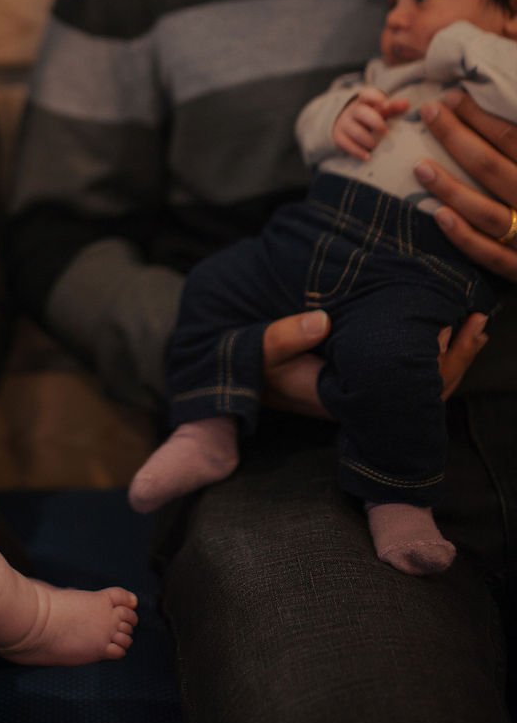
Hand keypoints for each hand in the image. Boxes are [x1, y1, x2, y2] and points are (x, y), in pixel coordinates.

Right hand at [259, 307, 484, 417]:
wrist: (247, 378)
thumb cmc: (257, 366)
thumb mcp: (263, 351)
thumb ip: (285, 337)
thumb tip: (321, 320)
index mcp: (349, 397)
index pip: (405, 389)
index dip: (433, 363)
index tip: (446, 328)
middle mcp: (367, 401)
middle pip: (427, 389)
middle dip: (456, 357)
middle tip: (476, 321)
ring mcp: (371, 395)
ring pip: (426, 385)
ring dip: (453, 355)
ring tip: (475, 322)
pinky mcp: (370, 383)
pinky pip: (414, 376)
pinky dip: (436, 354)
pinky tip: (449, 330)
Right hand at [332, 87, 408, 159]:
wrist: (347, 125)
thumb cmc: (371, 117)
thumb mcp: (381, 110)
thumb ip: (394, 107)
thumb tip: (406, 103)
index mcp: (364, 101)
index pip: (367, 95)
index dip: (375, 98)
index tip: (384, 104)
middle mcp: (353, 111)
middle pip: (361, 112)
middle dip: (374, 122)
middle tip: (385, 131)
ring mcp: (344, 123)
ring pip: (354, 131)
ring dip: (367, 139)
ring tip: (376, 146)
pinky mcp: (339, 136)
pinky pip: (346, 144)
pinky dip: (357, 151)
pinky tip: (367, 156)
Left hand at [416, 92, 516, 281]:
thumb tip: (491, 105)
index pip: (511, 138)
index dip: (479, 116)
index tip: (450, 98)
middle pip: (492, 168)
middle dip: (456, 138)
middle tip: (428, 113)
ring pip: (487, 212)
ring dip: (451, 188)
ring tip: (420, 166)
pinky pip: (490, 255)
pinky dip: (464, 236)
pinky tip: (439, 215)